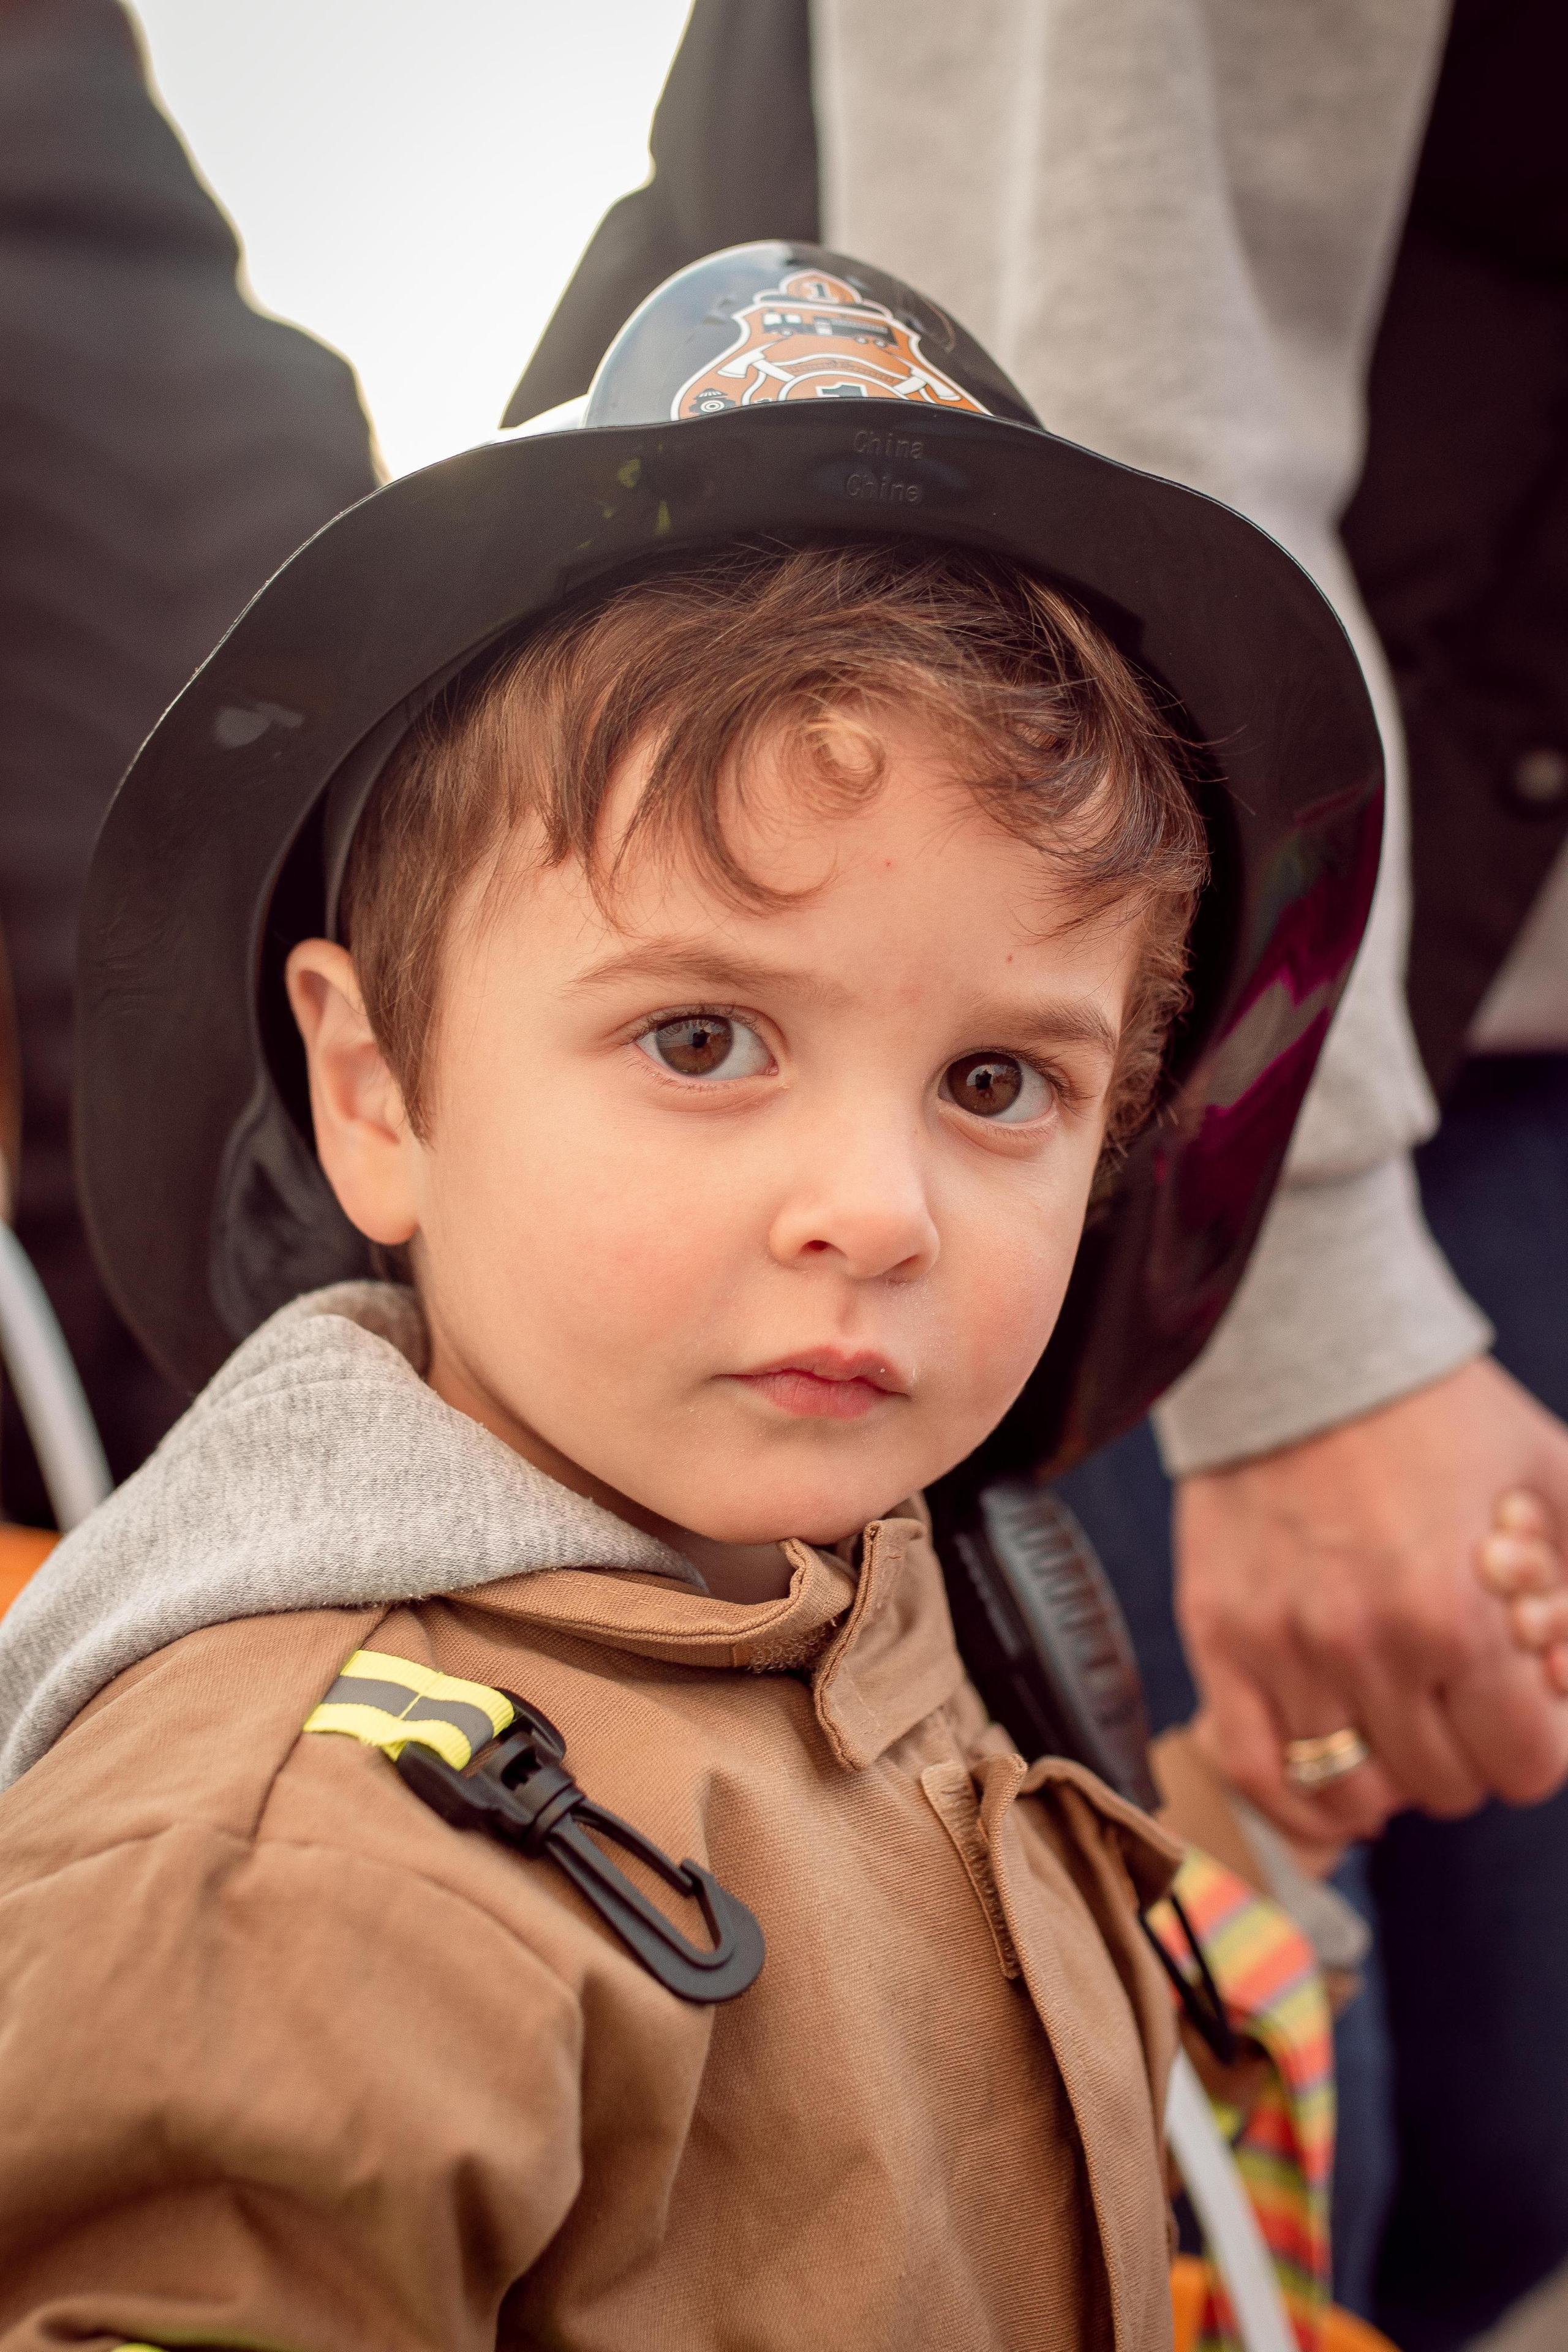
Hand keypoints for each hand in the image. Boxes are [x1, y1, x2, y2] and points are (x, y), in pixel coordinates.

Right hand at [1175, 1357, 1567, 1845]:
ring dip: (1390, 1772)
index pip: (1527, 1766)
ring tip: (1397, 1721)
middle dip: (1471, 1748)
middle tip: (1461, 1692)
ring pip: (1354, 1793)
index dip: (1540, 1739)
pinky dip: (1301, 1798)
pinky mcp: (1219, 1638)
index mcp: (1460, 1616)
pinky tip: (1333, 1774)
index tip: (1527, 1703)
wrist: (1305, 1348)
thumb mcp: (1553, 1480)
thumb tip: (1565, 1675)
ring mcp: (1285, 1648)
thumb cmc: (1443, 1413)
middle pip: (1446, 1786)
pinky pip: (1257, 1770)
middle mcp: (1369, 1647)